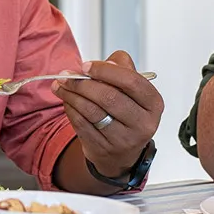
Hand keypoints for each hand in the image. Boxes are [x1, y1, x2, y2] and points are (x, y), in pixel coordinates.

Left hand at [51, 50, 163, 178]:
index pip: (131, 81)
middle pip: (109, 97)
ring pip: (92, 111)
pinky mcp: (105, 148)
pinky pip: (81, 124)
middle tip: (65, 75)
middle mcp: (143, 123)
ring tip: (60, 85)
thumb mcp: (130, 88)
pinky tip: (66, 100)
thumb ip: (122, 68)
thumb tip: (107, 63)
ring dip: (71, 94)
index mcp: (153, 103)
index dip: (105, 70)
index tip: (86, 65)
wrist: (120, 150)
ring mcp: (124, 139)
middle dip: (82, 83)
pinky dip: (70, 109)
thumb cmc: (124, 110)